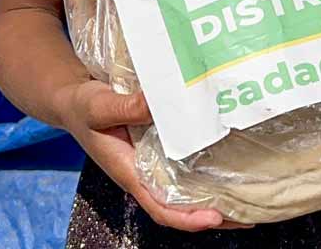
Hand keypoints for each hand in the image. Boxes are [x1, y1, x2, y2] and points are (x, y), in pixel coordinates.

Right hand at [57, 79, 249, 230]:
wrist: (72, 103)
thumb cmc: (83, 107)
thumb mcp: (98, 105)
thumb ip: (125, 106)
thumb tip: (154, 102)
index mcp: (129, 172)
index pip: (160, 206)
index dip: (187, 217)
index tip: (214, 217)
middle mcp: (142, 176)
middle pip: (179, 210)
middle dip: (212, 218)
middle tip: (248, 216)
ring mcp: (150, 168)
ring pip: (183, 196)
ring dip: (213, 203)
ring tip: (247, 203)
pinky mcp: (156, 156)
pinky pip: (182, 176)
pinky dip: (204, 181)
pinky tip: (227, 173)